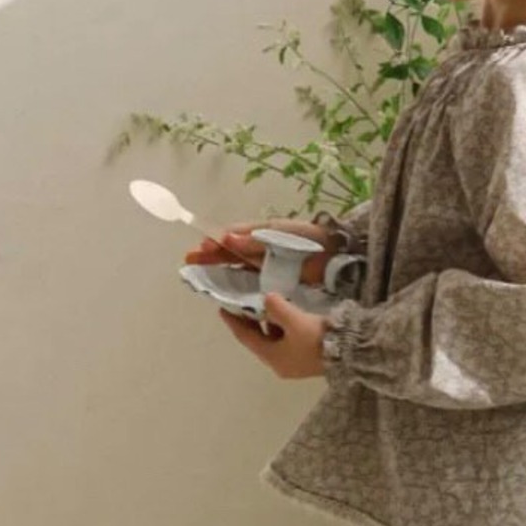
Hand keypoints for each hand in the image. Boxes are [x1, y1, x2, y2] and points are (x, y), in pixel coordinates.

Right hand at [186, 219, 332, 288]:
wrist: (336, 254)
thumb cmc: (308, 239)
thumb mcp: (280, 236)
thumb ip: (254, 241)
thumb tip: (226, 238)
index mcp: (260, 232)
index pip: (231, 235)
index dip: (214, 242)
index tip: (200, 249)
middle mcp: (259, 247)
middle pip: (229, 252)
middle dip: (210, 257)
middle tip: (189, 263)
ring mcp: (265, 263)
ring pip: (237, 268)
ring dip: (220, 273)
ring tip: (202, 280)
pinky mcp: (273, 278)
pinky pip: (251, 281)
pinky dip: (238, 286)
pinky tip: (227, 294)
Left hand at [218, 292, 328, 378]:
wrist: (350, 353)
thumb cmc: (318, 340)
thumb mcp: (294, 320)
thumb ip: (276, 307)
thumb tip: (266, 298)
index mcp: (272, 357)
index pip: (246, 337)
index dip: (234, 322)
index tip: (223, 309)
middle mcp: (280, 364)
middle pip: (259, 340)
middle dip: (251, 323)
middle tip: (243, 304)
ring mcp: (294, 364)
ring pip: (274, 341)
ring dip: (268, 325)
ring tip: (265, 306)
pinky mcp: (307, 360)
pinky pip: (287, 342)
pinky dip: (282, 329)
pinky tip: (286, 316)